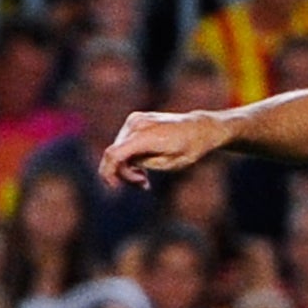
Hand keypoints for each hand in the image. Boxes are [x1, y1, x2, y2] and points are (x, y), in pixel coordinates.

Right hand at [98, 110, 225, 188]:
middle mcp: (137, 124)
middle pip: (115, 154)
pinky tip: (141, 167)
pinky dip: (129, 156)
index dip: (108, 173)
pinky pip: (123, 142)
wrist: (199, 128)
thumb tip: (124, 165)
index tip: (114, 187)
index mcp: (147, 136)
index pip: (114, 154)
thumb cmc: (188, 148)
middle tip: (143, 184)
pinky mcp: (135, 120)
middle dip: (124, 173)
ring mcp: (135, 119)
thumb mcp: (168, 164)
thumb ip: (143, 164)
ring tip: (144, 179)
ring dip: (127, 166)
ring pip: (117, 149)